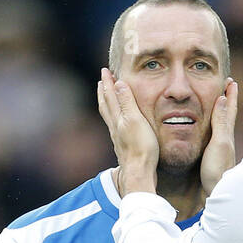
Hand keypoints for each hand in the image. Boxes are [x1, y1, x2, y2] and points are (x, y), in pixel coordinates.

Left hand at [96, 67, 157, 194]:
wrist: (138, 172)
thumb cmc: (141, 147)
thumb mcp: (136, 120)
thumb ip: (127, 102)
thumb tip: (117, 83)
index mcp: (118, 118)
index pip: (110, 95)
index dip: (108, 82)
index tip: (105, 71)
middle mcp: (115, 126)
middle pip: (106, 105)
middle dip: (104, 91)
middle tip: (102, 80)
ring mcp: (117, 136)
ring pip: (108, 115)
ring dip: (106, 103)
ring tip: (105, 97)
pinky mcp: (123, 145)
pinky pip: (114, 125)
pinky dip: (112, 116)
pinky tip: (116, 121)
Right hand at [200, 78, 237, 195]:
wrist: (219, 193)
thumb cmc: (218, 169)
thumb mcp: (218, 141)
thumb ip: (220, 121)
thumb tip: (223, 97)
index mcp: (226, 133)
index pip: (229, 109)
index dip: (230, 95)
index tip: (230, 81)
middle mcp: (226, 140)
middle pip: (228, 116)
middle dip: (228, 101)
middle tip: (227, 88)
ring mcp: (222, 150)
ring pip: (223, 126)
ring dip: (221, 114)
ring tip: (219, 105)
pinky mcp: (216, 159)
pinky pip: (216, 137)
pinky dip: (215, 128)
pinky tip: (212, 133)